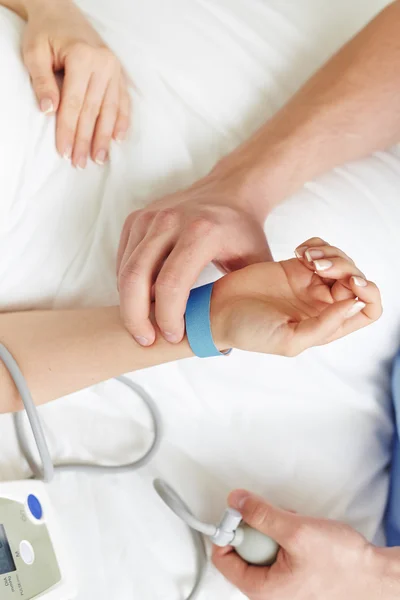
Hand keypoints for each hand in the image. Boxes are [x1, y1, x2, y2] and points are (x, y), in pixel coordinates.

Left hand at [21, 0, 130, 166]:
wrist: (62, 11)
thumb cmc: (45, 32)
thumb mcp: (34, 52)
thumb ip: (42, 81)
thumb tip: (49, 111)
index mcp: (81, 57)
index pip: (74, 104)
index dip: (68, 130)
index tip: (64, 152)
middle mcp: (102, 64)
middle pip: (93, 111)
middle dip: (86, 140)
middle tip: (81, 163)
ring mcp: (114, 68)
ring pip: (110, 109)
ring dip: (105, 137)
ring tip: (100, 159)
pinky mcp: (118, 72)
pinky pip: (123, 100)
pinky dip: (122, 120)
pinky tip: (119, 138)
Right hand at [117, 172, 271, 345]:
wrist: (230, 191)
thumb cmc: (243, 232)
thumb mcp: (256, 263)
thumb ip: (247, 295)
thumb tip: (233, 336)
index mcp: (202, 232)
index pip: (171, 285)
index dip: (167, 318)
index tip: (174, 336)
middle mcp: (170, 220)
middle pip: (135, 278)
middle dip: (135, 317)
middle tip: (145, 339)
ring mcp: (150, 217)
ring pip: (124, 271)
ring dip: (129, 303)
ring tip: (145, 325)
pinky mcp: (136, 219)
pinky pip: (123, 260)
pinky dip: (127, 285)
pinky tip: (143, 300)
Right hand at [212, 237, 381, 355]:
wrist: (218, 310)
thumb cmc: (249, 332)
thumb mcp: (289, 340)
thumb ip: (324, 326)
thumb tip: (355, 303)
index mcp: (327, 325)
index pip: (368, 309)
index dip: (369, 294)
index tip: (351, 284)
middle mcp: (322, 304)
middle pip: (356, 279)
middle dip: (344, 267)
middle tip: (317, 266)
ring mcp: (309, 283)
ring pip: (340, 260)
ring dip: (330, 253)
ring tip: (306, 257)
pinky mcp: (295, 265)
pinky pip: (320, 248)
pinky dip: (317, 244)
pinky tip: (300, 251)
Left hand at [212, 490, 399, 599]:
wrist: (373, 574)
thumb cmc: (342, 564)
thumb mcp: (296, 531)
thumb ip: (261, 515)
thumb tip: (236, 502)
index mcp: (261, 589)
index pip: (222, 557)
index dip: (227, 529)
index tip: (238, 511)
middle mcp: (268, 591)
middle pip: (242, 549)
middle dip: (258, 527)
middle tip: (276, 519)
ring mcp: (281, 584)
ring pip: (261, 547)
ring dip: (275, 529)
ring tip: (295, 527)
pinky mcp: (292, 575)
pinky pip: (277, 551)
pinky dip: (286, 536)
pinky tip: (302, 534)